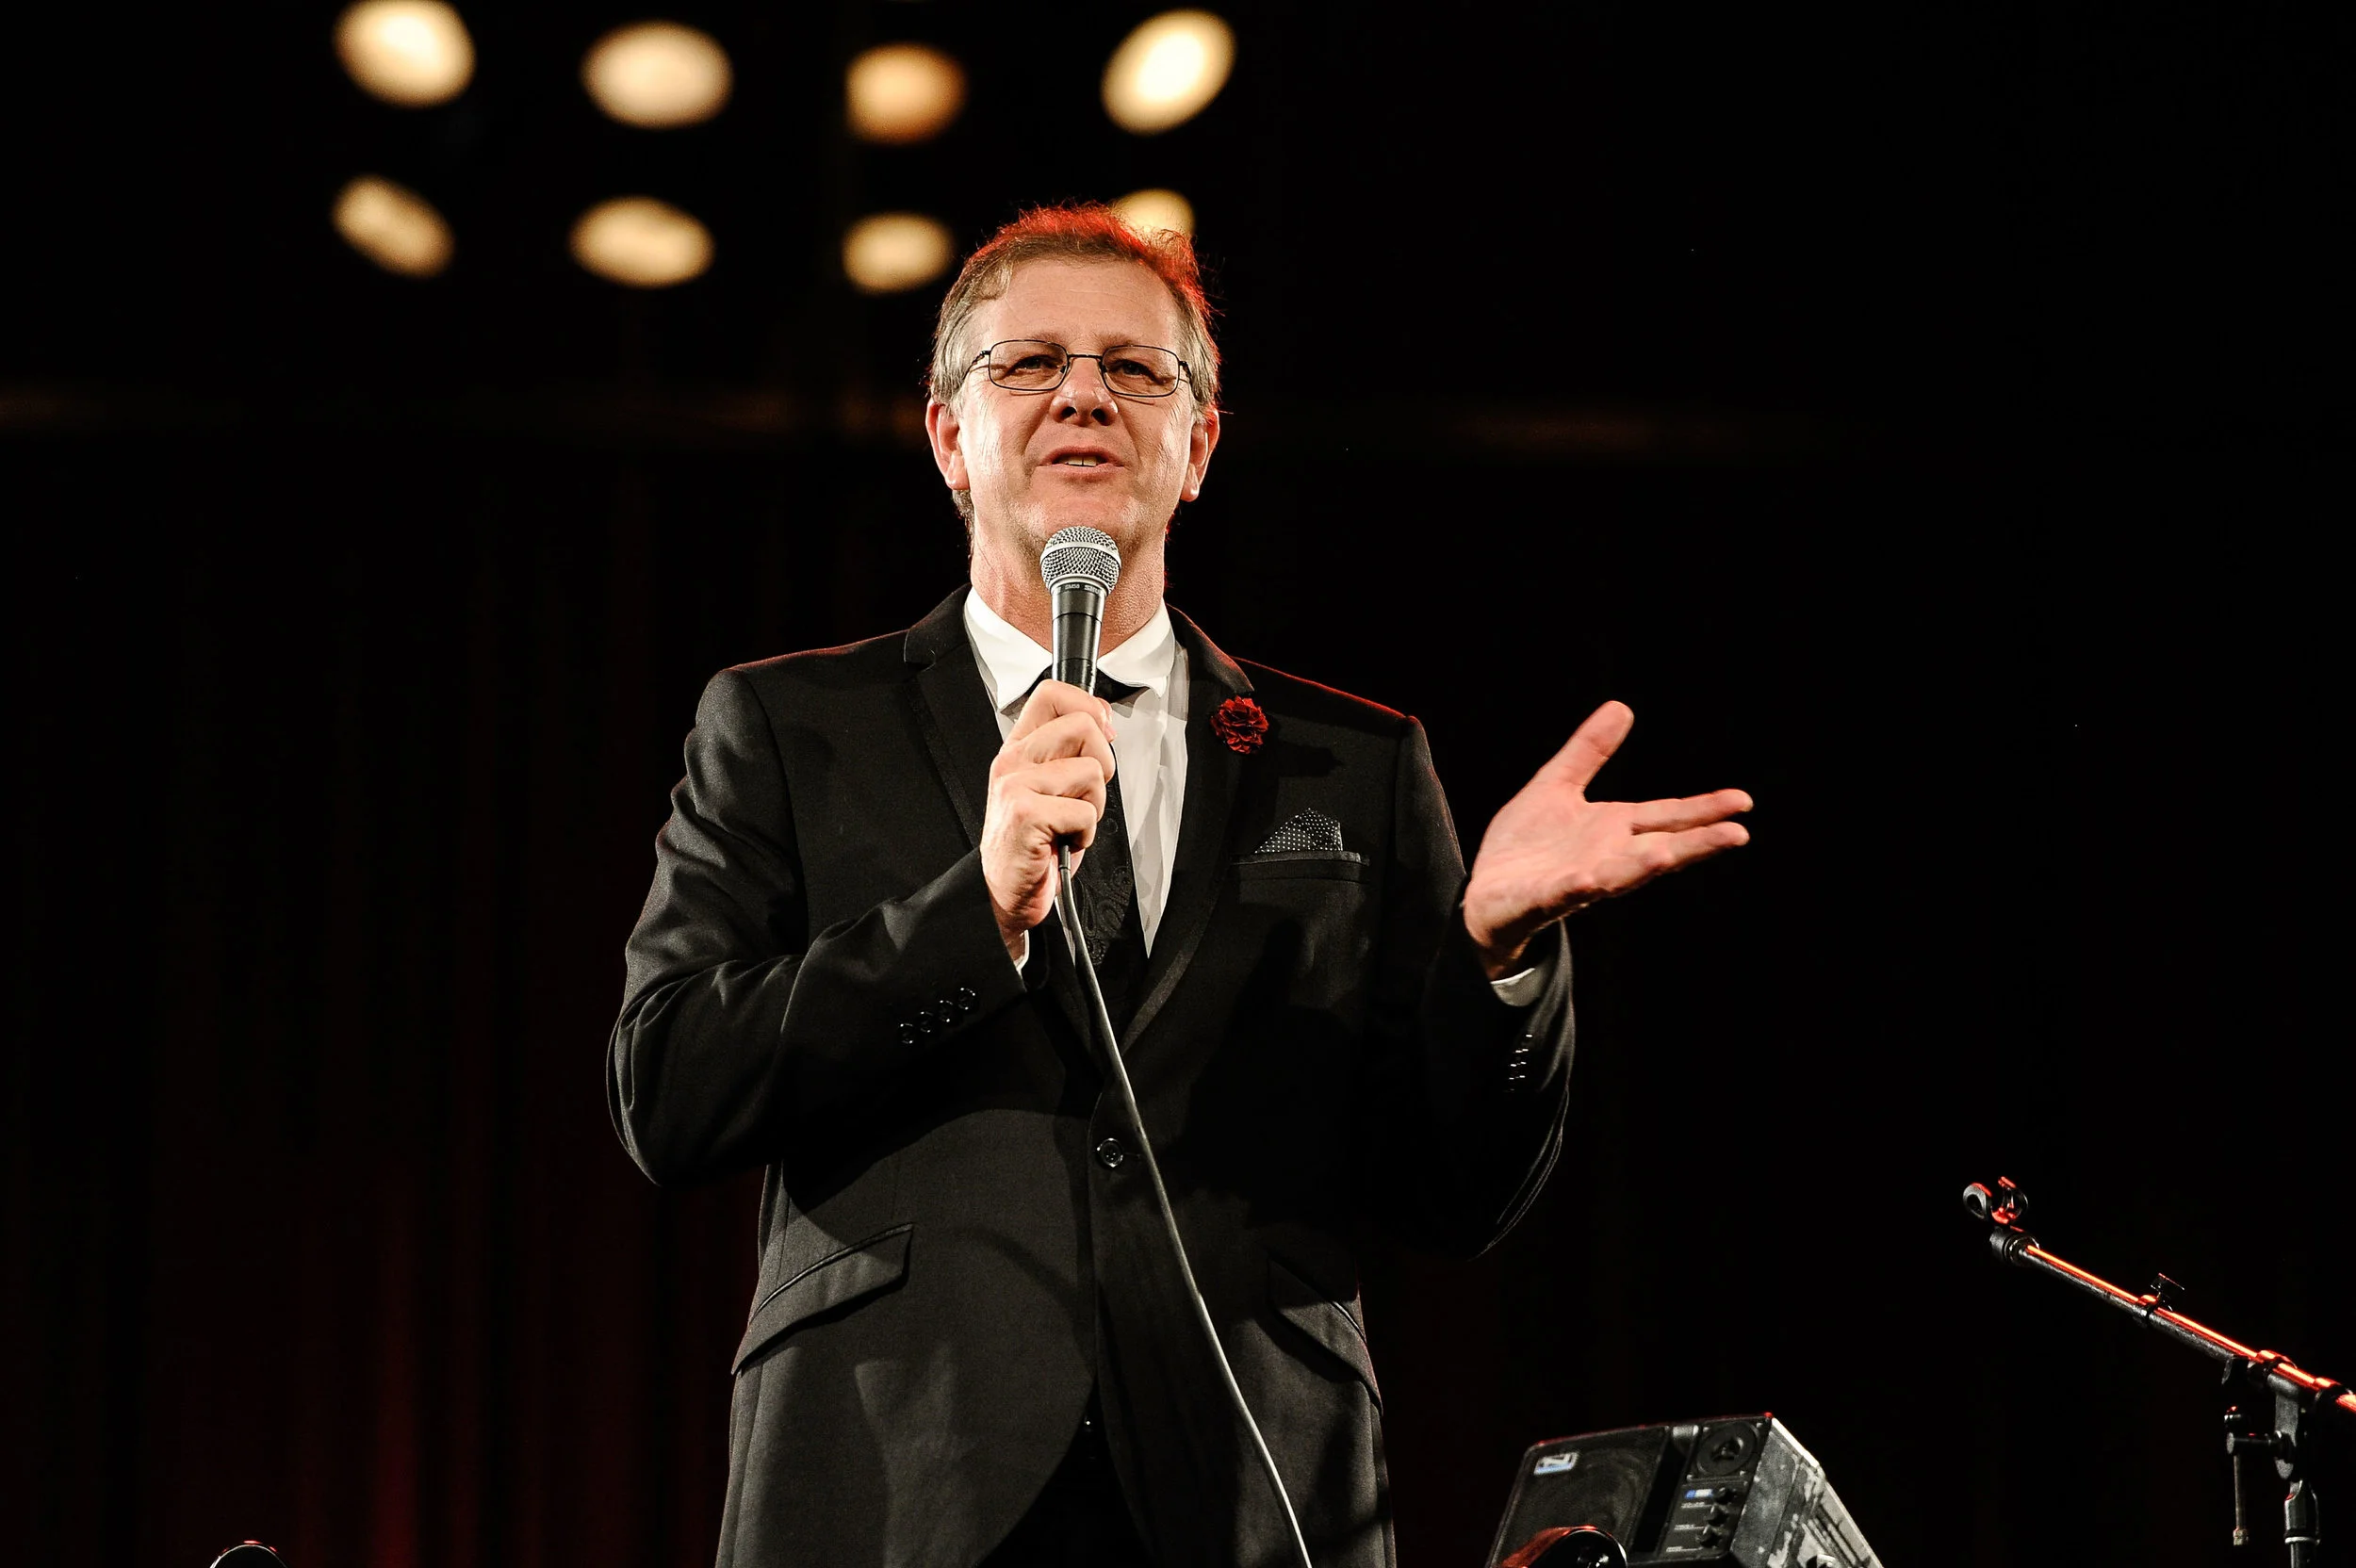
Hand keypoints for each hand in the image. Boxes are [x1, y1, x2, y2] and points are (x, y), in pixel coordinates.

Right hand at [981, 680, 1116, 962]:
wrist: (1006, 894)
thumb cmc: (1035, 845)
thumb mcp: (1052, 787)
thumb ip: (1070, 750)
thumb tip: (1103, 719)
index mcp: (1019, 748)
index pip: (1052, 693)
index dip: (1088, 706)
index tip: (1101, 732)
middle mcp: (1013, 761)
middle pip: (1083, 725)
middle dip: (1102, 764)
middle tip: (1083, 795)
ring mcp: (1016, 785)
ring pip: (1092, 770)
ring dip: (1093, 805)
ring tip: (1069, 824)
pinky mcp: (1026, 813)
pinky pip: (1085, 812)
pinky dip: (1085, 834)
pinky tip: (1063, 842)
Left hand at [1464, 701, 1751, 976]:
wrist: (1485, 893)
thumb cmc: (1527, 846)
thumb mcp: (1556, 786)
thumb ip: (1588, 752)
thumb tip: (1621, 706)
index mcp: (1613, 830)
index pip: (1667, 817)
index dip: (1704, 809)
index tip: (1742, 801)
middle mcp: (1605, 858)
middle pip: (1658, 849)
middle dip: (1695, 844)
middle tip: (1737, 835)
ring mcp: (1576, 882)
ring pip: (1617, 876)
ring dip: (1642, 868)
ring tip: (1667, 857)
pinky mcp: (1542, 899)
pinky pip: (1561, 895)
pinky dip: (1575, 888)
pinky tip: (1587, 880)